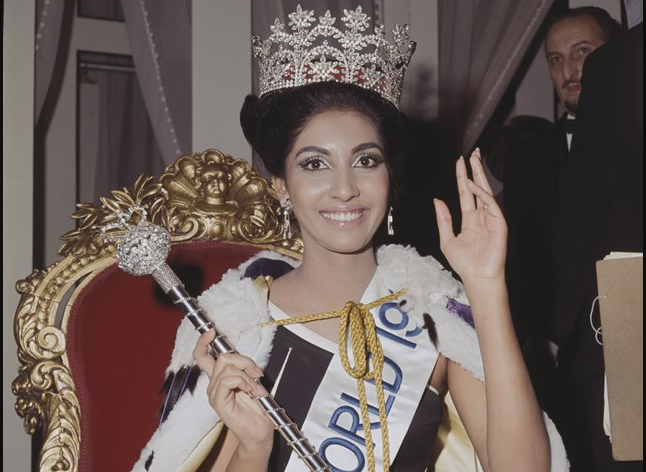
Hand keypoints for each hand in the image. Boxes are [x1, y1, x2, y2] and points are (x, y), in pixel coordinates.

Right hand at [193, 330, 273, 449]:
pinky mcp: (218, 401)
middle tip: (257, 373)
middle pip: (223, 357)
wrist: (259, 431)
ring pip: (228, 368)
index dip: (203, 342)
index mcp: (220, 378)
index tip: (210, 331)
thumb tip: (245, 360)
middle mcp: (214, 384)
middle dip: (244, 361)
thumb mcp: (252, 381)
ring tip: (256, 389)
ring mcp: (214, 393)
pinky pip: (229, 380)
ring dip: (247, 376)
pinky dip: (244, 382)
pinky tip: (251, 391)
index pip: (203, 356)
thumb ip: (244, 369)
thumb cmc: (257, 408)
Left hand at [434, 149, 506, 283]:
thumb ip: (443, 219)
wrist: (477, 277)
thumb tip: (437, 201)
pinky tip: (473, 185)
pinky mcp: (499, 223)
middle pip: (477, 187)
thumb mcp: (447, 239)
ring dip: (479, 175)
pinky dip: (481, 194)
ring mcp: (491, 218)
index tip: (459, 162)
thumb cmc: (464, 263)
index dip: (462, 177)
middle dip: (475, 170)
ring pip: (485, 192)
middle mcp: (481, 215)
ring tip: (473, 160)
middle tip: (472, 153)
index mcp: (469, 219)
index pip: (465, 193)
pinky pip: (490, 204)